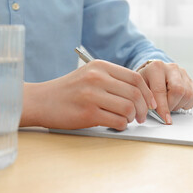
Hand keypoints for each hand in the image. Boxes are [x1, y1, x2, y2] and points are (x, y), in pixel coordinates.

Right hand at [20, 60, 156, 130]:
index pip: (135, 78)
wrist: (40, 100)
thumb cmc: (67, 90)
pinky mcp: (88, 113)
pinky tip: (117, 124)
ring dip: (132, 117)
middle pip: (135, 93)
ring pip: (128, 108)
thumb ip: (112, 79)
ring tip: (127, 120)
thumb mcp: (89, 74)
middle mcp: (97, 78)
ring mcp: (92, 95)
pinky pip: (117, 121)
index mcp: (100, 66)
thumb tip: (139, 94)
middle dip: (144, 108)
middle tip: (142, 116)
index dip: (147, 93)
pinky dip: (122, 125)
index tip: (151, 103)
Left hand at [138, 61, 192, 123]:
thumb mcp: (140, 87)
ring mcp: (183, 73)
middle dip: (171, 106)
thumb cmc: (146, 80)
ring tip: (169, 104)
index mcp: (156, 67)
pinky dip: (186, 104)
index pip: (160, 90)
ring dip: (178, 105)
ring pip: (188, 95)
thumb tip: (152, 112)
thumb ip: (145, 98)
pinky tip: (176, 102)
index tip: (164, 119)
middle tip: (164, 110)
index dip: (163, 107)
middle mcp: (171, 68)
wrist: (153, 72)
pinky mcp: (190, 80)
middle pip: (178, 91)